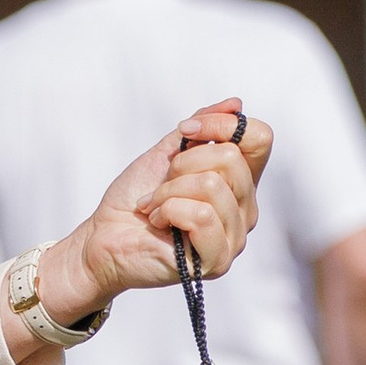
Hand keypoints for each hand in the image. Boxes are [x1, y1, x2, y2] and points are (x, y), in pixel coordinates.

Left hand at [32, 100, 270, 332]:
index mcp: (239, 181)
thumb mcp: (167, 152)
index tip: (185, 132)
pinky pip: (201, 215)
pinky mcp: (217, 260)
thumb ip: (202, 128)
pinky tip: (159, 222)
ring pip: (212, 186)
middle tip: (162, 183)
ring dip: (169, 191)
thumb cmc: (135, 198)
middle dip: (182, 164)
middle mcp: (245, 208)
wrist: (104, 236)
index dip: (222, 125)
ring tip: (156, 206)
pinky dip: (169, 211)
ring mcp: (234, 237)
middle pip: (230, 159)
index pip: (260, 138)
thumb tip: (236, 104)